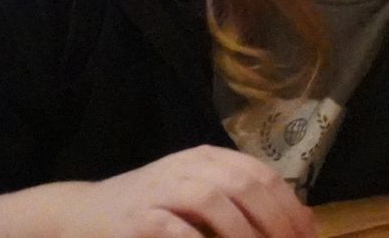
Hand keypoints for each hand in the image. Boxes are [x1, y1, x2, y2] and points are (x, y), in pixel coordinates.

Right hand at [9, 147, 312, 237]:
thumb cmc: (146, 208)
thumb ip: (237, 201)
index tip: (309, 233)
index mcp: (206, 158)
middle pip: (244, 185)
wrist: (79, 215)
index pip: (261, 174)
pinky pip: (175, 230)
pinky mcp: (135, 219)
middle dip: (276, 219)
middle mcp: (186, 167)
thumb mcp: (194, 193)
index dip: (290, 204)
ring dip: (245, 232)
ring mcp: (159, 190)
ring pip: (214, 202)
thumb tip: (295, 221)